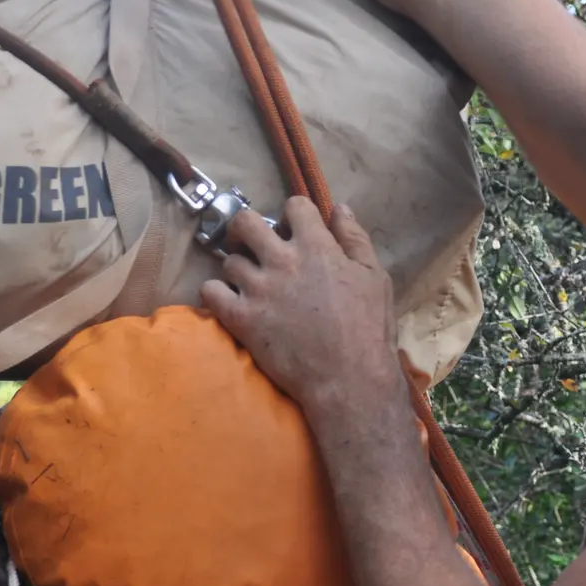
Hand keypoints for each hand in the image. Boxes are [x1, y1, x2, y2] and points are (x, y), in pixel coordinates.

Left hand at [200, 198, 405, 418]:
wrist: (349, 379)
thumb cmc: (369, 329)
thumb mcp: (375, 277)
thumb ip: (355, 239)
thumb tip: (340, 209)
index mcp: (316, 247)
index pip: (294, 206)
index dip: (294, 214)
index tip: (294, 230)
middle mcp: (282, 260)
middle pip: (245, 222)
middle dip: (246, 228)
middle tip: (251, 244)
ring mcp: (258, 289)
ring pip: (228, 260)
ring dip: (237, 268)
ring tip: (249, 283)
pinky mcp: (241, 318)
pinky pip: (210, 292)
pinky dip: (216, 293)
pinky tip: (230, 301)